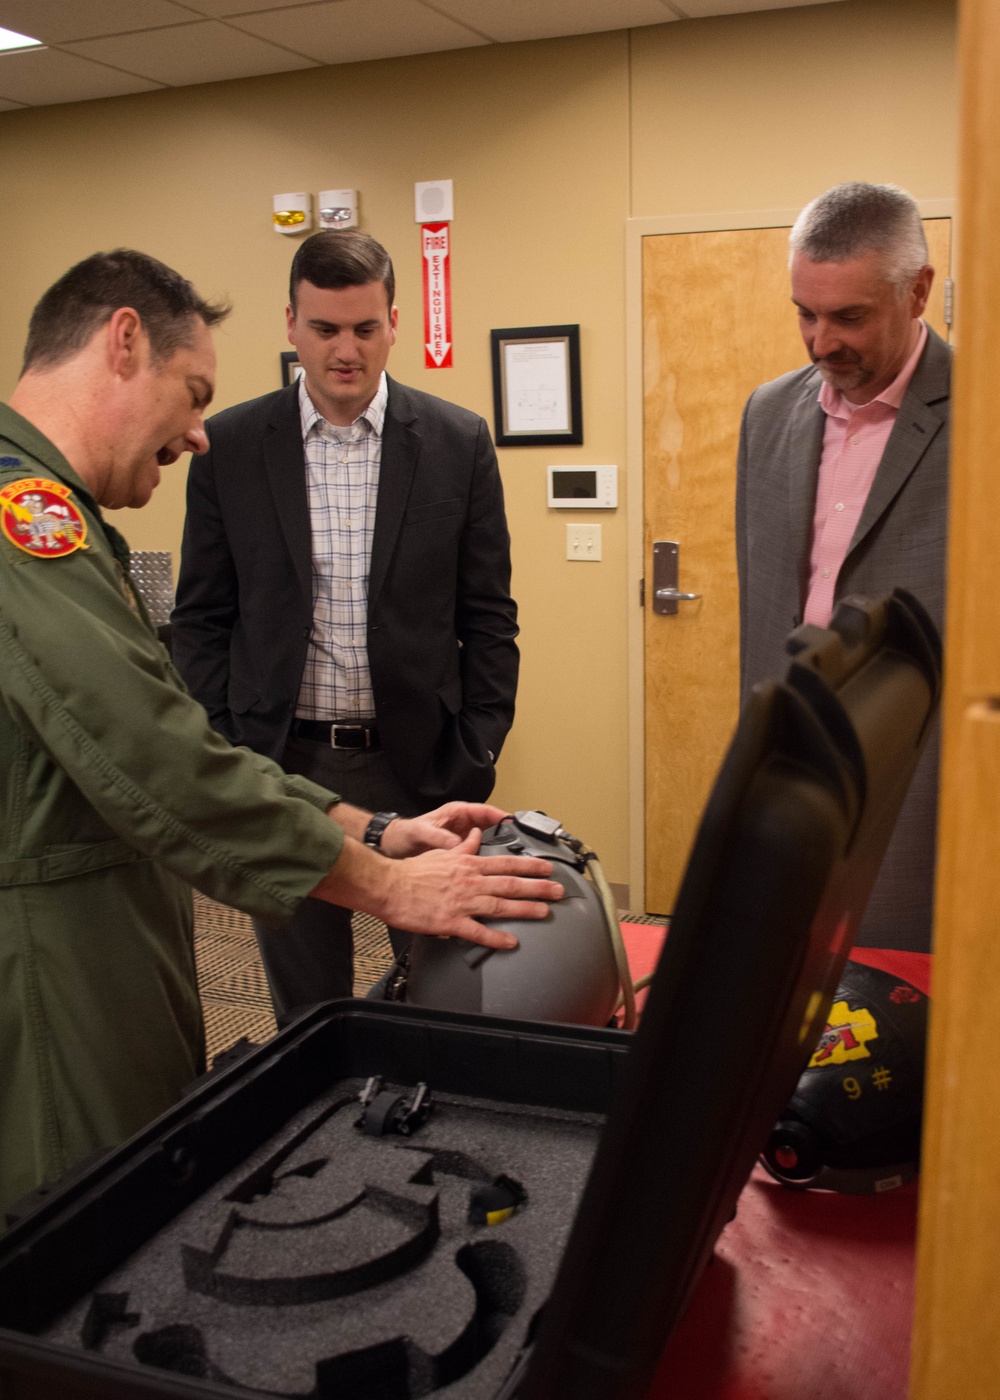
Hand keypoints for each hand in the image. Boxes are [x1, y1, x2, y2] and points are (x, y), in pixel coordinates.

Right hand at [310, 827, 561, 948]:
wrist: (389, 886)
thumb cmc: (412, 872)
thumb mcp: (441, 853)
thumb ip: (462, 846)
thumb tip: (475, 834)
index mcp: (468, 864)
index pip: (506, 863)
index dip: (530, 865)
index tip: (548, 867)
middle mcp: (470, 881)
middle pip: (510, 883)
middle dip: (538, 886)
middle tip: (558, 890)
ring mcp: (462, 902)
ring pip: (500, 905)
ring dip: (525, 909)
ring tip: (544, 912)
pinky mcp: (451, 922)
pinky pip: (478, 931)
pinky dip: (496, 938)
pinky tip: (511, 942)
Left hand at [380, 802, 508, 858]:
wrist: (393, 848)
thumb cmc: (405, 834)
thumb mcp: (420, 832)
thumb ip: (439, 836)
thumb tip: (457, 843)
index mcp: (456, 813)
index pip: (484, 811)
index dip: (500, 816)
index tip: (513, 823)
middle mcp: (462, 824)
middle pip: (490, 826)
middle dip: (504, 834)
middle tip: (520, 843)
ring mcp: (462, 839)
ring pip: (486, 841)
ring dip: (497, 848)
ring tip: (511, 860)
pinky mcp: (459, 853)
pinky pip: (477, 854)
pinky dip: (485, 860)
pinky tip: (493, 871)